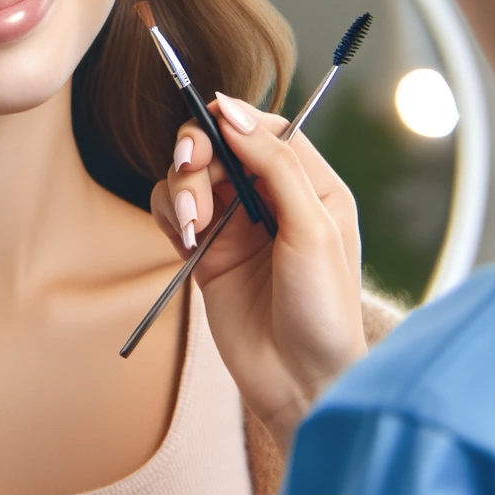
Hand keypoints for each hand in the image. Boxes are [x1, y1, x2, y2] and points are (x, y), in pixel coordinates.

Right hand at [149, 93, 367, 444]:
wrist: (300, 382)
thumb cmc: (324, 310)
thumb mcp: (311, 228)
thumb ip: (274, 165)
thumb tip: (233, 112)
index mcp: (312, 186)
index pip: (267, 129)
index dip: (235, 119)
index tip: (211, 120)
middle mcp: (272, 200)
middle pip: (220, 147)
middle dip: (197, 153)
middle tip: (190, 170)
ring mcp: (236, 227)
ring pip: (190, 178)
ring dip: (181, 191)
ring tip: (192, 228)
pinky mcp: (207, 254)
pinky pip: (174, 214)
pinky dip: (170, 218)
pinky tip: (185, 244)